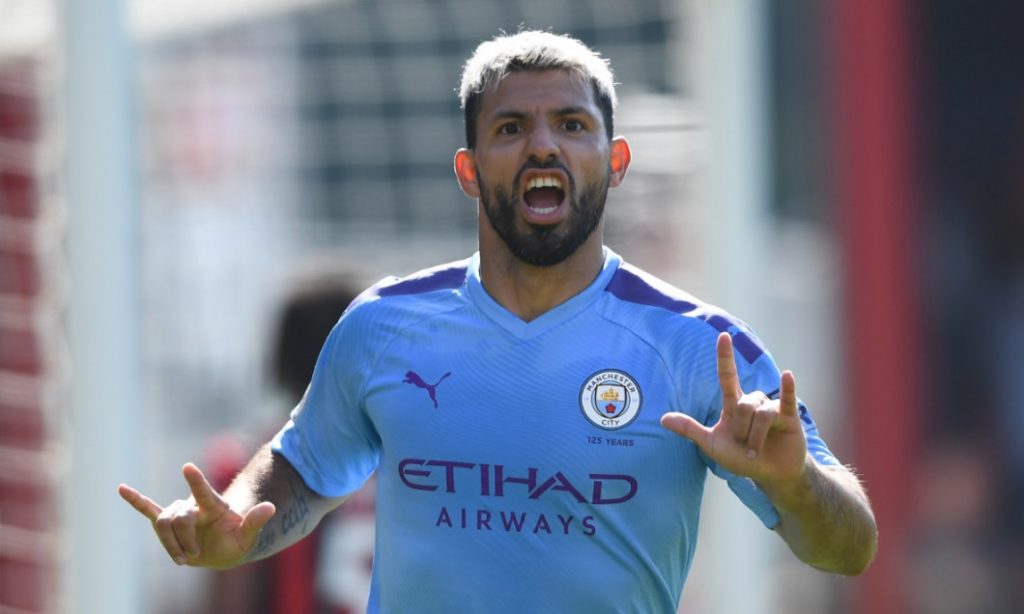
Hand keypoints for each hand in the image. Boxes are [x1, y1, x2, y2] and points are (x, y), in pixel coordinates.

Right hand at [118, 463, 275, 568]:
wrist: (223, 548)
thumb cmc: (235, 541)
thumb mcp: (248, 537)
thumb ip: (256, 522)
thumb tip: (270, 507)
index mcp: (214, 506)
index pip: (204, 492)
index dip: (196, 481)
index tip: (188, 467)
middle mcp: (194, 506)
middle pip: (179, 518)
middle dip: (184, 539)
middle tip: (193, 558)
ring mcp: (180, 513)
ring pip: (163, 523)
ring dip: (170, 543)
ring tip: (182, 559)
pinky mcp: (167, 523)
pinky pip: (149, 510)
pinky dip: (135, 500)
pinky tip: (121, 488)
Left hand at [661, 332, 807, 483]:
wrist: (770, 475)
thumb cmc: (741, 458)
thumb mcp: (712, 445)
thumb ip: (690, 430)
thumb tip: (663, 419)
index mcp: (733, 405)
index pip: (727, 375)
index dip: (725, 356)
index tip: (723, 336)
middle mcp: (753, 402)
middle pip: (744, 404)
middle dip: (742, 429)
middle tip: (743, 446)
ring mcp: (772, 408)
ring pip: (762, 412)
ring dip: (756, 436)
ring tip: (754, 451)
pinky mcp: (790, 417)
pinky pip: (788, 399)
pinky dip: (787, 388)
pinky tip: (787, 375)